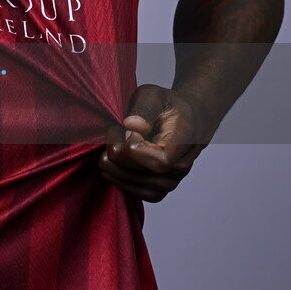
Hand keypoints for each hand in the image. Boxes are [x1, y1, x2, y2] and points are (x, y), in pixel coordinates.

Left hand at [98, 83, 211, 201]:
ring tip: (106, 153)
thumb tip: (132, 127)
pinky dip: (123, 183)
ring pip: (144, 188)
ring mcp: (174, 179)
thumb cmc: (166, 106)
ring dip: (118, 173)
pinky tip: (111, 168)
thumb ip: (143, 108)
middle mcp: (182, 165)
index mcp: (183, 141)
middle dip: (120, 159)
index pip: (160, 161)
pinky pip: (143, 194)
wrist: (184, 119)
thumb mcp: (152, 95)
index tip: (117, 131)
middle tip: (108, 138)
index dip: (133, 153)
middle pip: (148, 176)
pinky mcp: (163, 187)